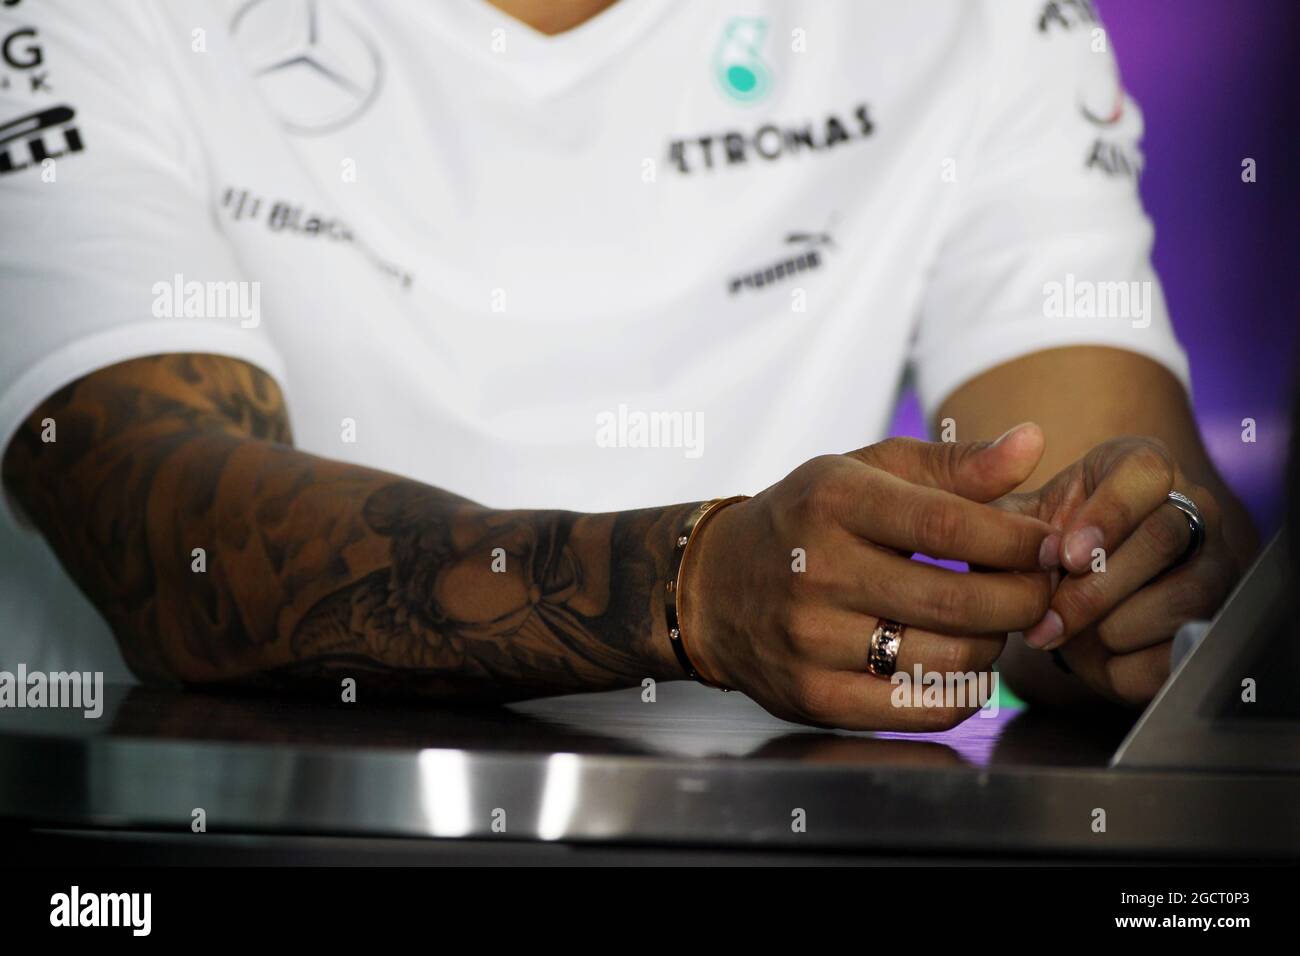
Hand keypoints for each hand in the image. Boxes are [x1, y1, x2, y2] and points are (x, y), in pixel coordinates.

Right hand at [681, 425, 1056, 729]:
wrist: (714, 587)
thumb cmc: (808, 520)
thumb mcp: (867, 472)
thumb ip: (954, 464)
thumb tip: (1034, 441)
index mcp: (833, 499)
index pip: (950, 523)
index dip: (1019, 540)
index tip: (1052, 545)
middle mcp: (816, 569)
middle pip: (959, 599)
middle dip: (1024, 599)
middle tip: (1039, 591)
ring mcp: (811, 639)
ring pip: (948, 659)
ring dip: (993, 645)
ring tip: (989, 623)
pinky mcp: (814, 697)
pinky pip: (922, 709)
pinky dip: (962, 692)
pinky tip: (959, 663)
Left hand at [997, 436, 1242, 705]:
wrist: (1075, 602)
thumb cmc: (1043, 551)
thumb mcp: (1012, 526)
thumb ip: (990, 518)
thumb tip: (972, 523)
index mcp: (1140, 468)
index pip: (1145, 472)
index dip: (1107, 514)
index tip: (1064, 555)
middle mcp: (1191, 509)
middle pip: (1164, 537)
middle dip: (1097, 587)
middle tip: (1048, 616)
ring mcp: (1212, 565)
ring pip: (1184, 595)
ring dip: (1114, 627)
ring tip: (1065, 635)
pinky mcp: (1215, 622)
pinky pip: (1188, 648)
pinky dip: (1133, 666)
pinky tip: (1097, 658)